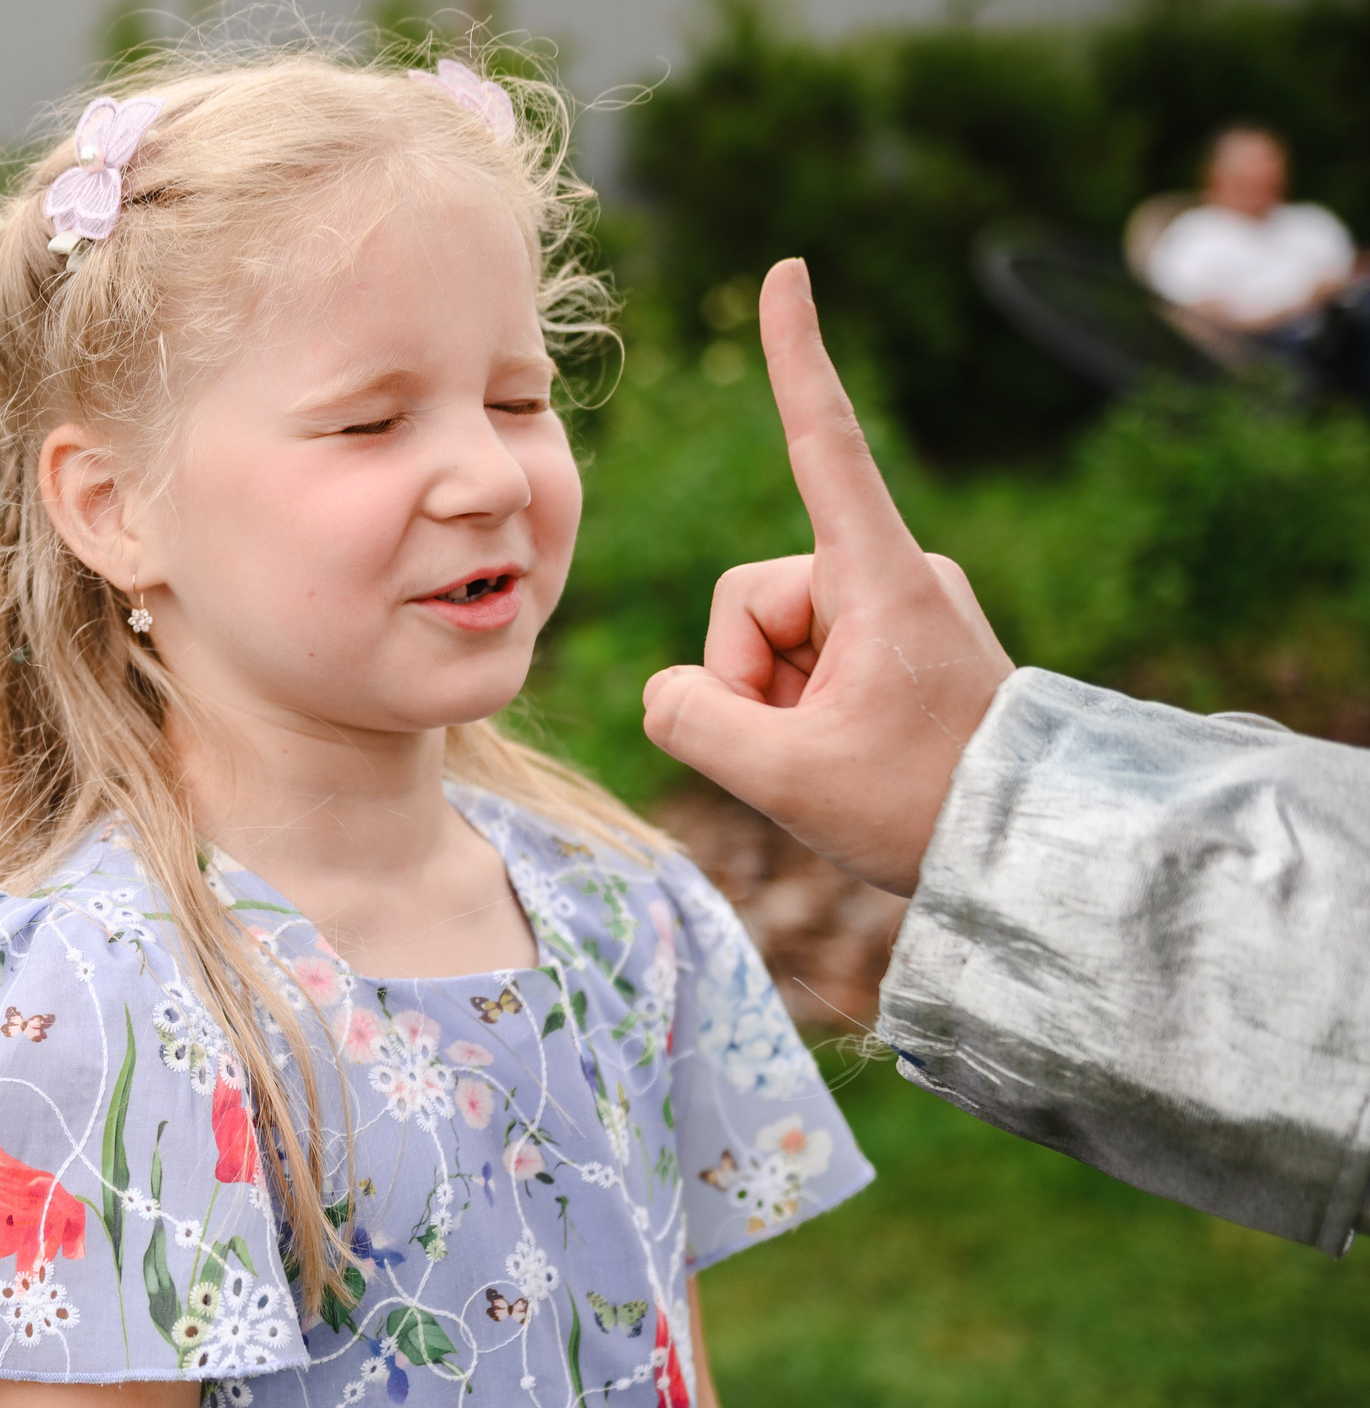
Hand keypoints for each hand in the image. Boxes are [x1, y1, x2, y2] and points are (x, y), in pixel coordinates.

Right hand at [641, 260, 1013, 895]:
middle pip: (751, 598)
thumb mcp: (786, 778)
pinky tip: (844, 755)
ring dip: (771, 700)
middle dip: (745, 677)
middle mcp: (893, 574)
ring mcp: (898, 607)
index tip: (789, 272)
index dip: (797, 358)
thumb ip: (692, 721)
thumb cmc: (921, 806)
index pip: (825, 445)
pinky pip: (805, 659)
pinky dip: (799, 707)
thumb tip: (667, 692)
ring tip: (832, 760)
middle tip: (798, 752)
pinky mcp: (901, 640)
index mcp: (880, 578)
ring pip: (771, 635)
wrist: (1028, 849)